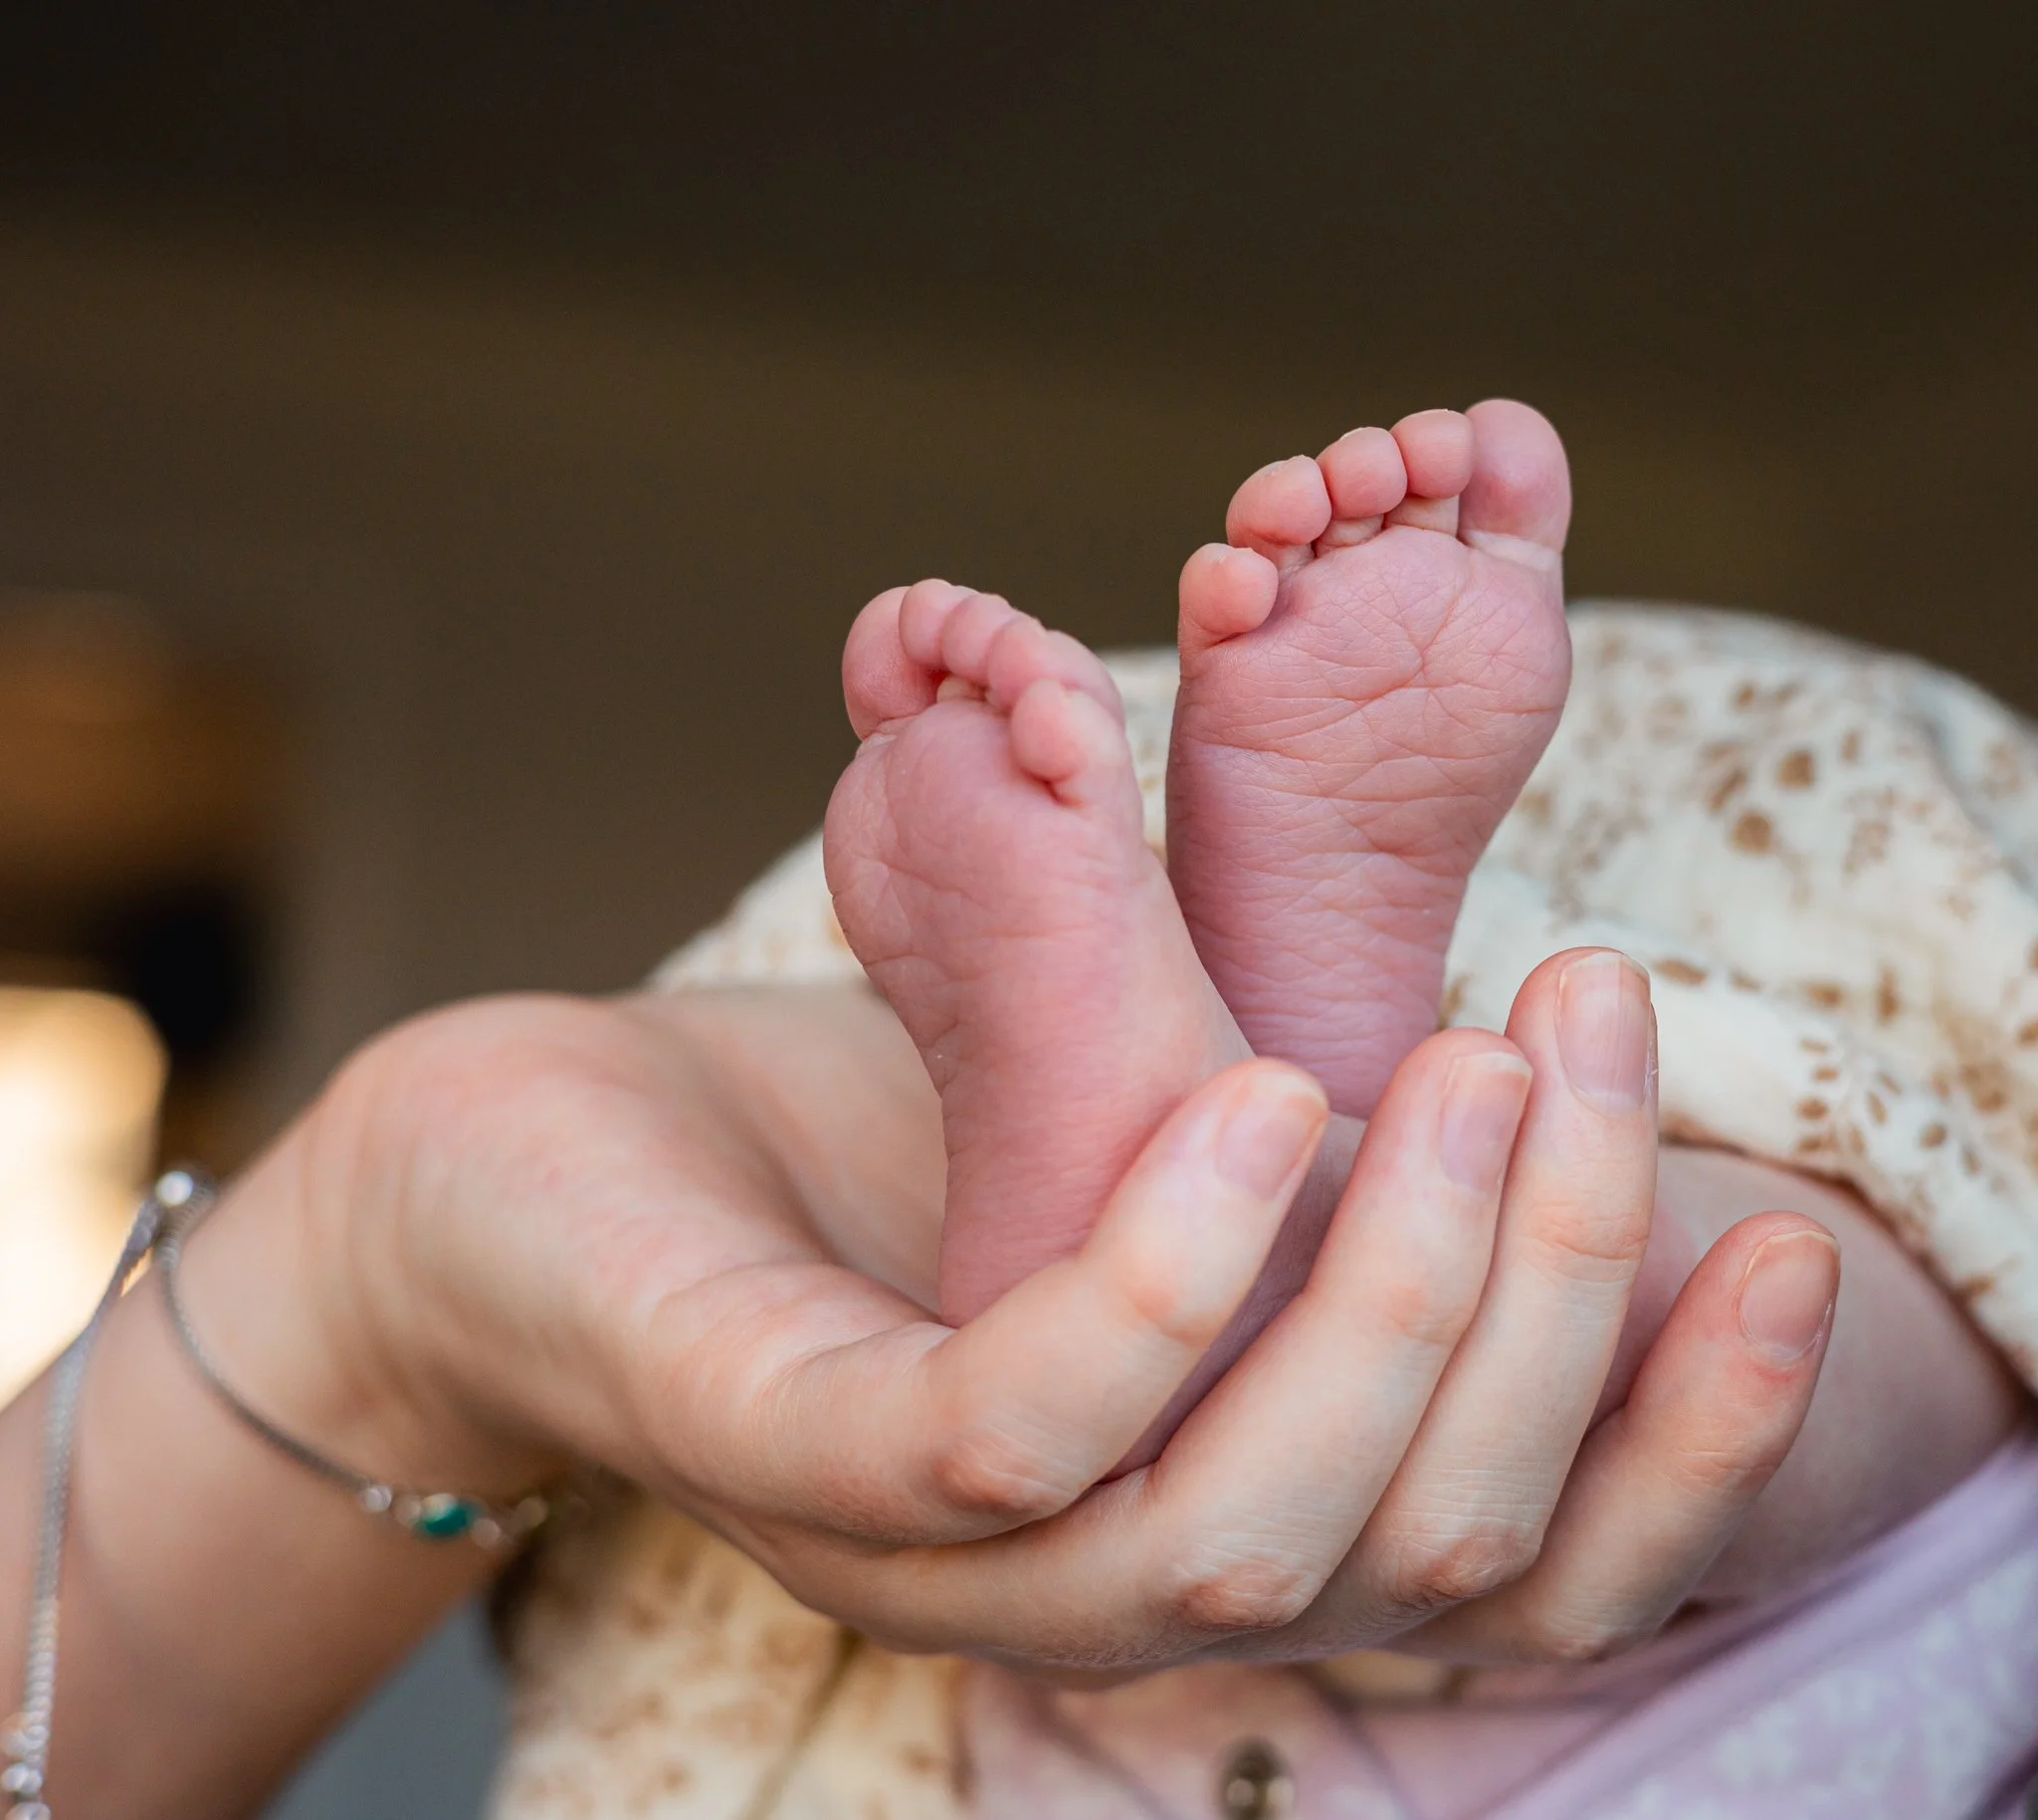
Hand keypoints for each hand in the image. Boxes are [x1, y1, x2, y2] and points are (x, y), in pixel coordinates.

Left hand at [242, 953, 1835, 1678]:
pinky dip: (1164, 1279)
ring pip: (1238, 1524)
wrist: (533, 1152)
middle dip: (1548, 1293)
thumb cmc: (855, 1154)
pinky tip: (1252, 1103)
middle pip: (1400, 1548)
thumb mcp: (1130, 1148)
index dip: (1675, 1444)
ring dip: (1400, 1287)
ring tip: (1462, 1059)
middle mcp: (1079, 1587)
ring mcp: (920, 1544)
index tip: (1779, 1244)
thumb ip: (1310, 1193)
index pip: (1498, 1577)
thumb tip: (1526, 1127)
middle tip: (1579, 1028)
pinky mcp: (773, 1439)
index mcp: (1189, 1528)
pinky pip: (1010, 1429)